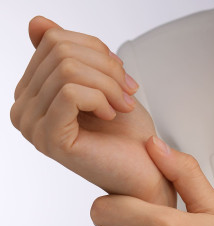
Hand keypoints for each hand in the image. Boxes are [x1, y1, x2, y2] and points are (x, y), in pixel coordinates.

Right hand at [10, 15, 175, 207]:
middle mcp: (24, 108)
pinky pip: (71, 93)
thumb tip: (37, 24)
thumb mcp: (101, 83)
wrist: (147, 172)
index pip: (52, 40)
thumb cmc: (128, 135)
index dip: (95, 50)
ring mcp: (33, 126)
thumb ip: (70, 55)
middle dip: (106, 67)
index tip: (121, 75)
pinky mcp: (50, 140)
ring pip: (67, 69)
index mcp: (32, 92)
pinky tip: (111, 115)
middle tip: (128, 91)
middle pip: (59, 50)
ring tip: (124, 105)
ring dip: (108, 84)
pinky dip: (101, 98)